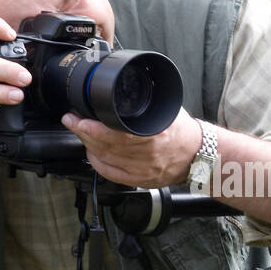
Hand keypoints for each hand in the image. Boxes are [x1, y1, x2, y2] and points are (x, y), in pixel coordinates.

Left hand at [60, 107, 201, 187]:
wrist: (198, 155)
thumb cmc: (183, 132)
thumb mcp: (165, 110)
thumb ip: (144, 102)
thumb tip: (121, 89)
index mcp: (153, 135)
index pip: (113, 133)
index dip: (91, 127)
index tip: (78, 117)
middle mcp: (146, 155)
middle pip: (104, 145)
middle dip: (82, 132)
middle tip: (71, 121)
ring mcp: (142, 170)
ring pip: (104, 159)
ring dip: (87, 145)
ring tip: (80, 133)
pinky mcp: (140, 180)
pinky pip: (110, 174)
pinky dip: (97, 163)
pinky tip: (91, 153)